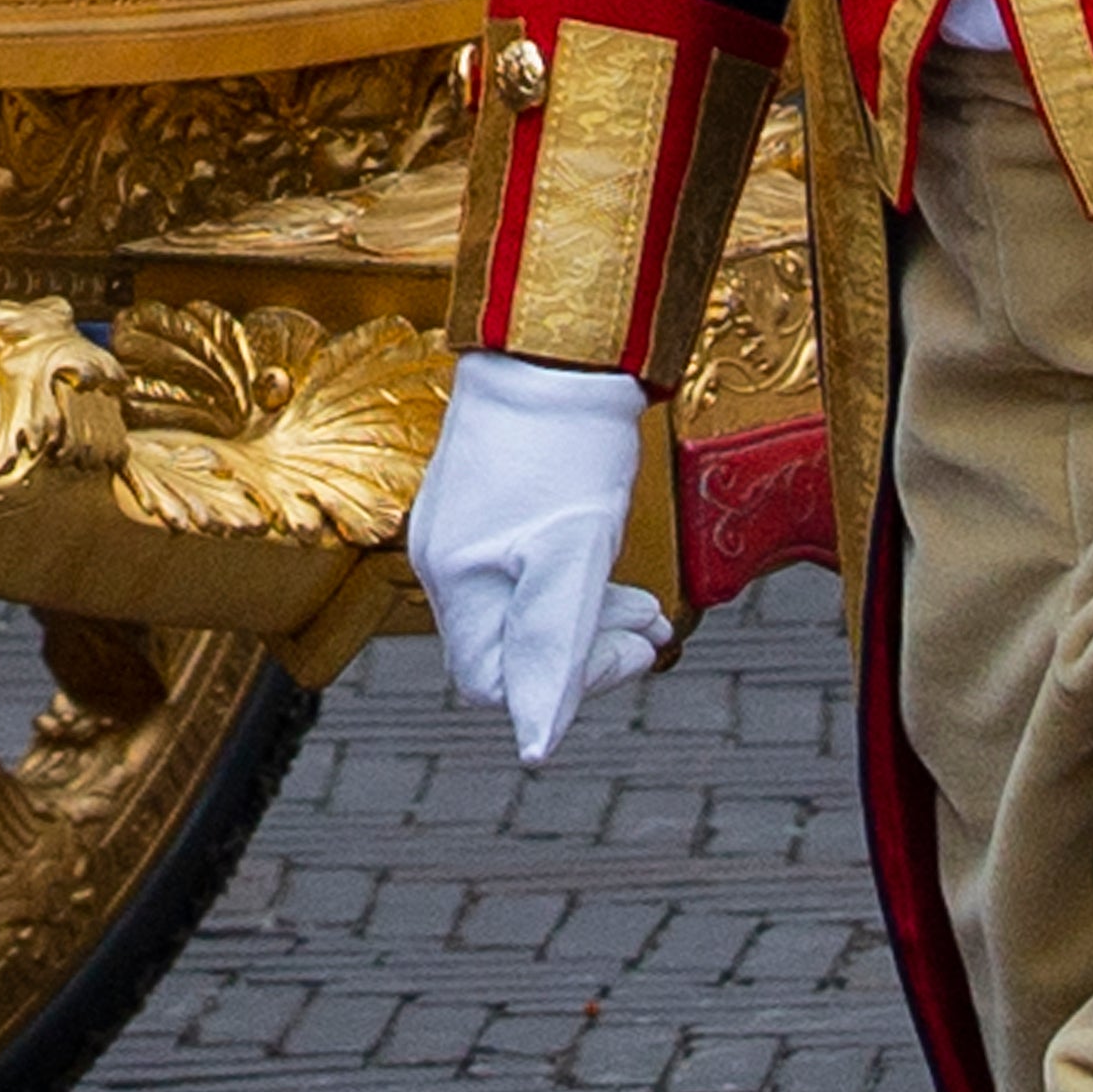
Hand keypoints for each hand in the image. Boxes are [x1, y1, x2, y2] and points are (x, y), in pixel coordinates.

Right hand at [408, 349, 667, 762]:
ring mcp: (456, 530)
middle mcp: (442, 561)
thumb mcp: (575, 555)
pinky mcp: (477, 503)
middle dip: (586, 652)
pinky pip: (517, 573)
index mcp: (456, 580)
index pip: (499, 685)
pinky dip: (566, 583)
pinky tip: (606, 566)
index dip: (568, 688)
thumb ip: (554, 651)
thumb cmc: (568, 444)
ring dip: (586, 619)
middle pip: (510, 650)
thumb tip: (535, 744)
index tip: (633, 650)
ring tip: (646, 608)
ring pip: (520, 611)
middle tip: (650, 630)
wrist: (556, 348)